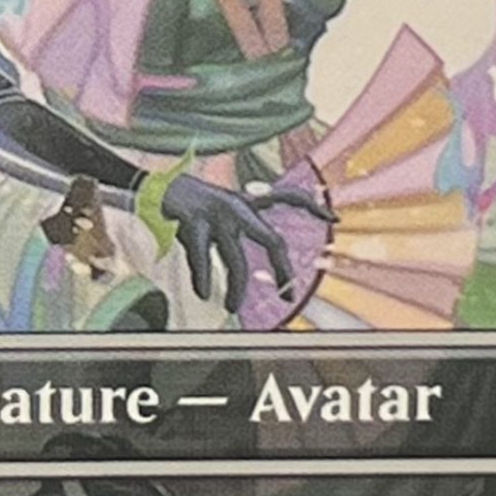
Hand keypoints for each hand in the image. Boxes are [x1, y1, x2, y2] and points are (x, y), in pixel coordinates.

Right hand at [158, 173, 332, 312]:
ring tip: (232, 306)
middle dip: (282, 269)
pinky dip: (201, 278)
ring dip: (237, 287)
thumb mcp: (227, 210)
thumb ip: (249, 226)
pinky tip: (203, 293)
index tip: (335, 218)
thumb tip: (269, 249)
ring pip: (236, 259)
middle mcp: (237, 207)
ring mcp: (216, 215)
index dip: (313, 206)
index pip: (288, 197)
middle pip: (271, 241)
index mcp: (248, 202)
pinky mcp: (193, 223)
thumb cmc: (198, 206)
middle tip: (287, 294)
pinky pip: (201, 259)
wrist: (161, 189)